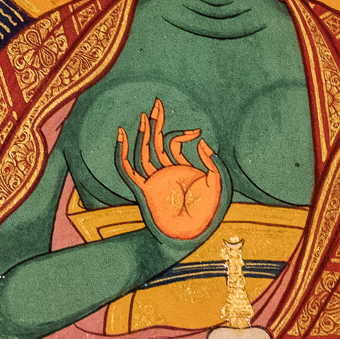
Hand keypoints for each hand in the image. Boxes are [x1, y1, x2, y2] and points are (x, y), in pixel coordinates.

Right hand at [117, 98, 227, 243]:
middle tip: (157, 103)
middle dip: (156, 122)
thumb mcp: (218, 183)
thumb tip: (201, 141)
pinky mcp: (143, 191)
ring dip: (142, 134)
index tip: (197, 133)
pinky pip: (127, 169)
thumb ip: (213, 161)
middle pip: (154, 141)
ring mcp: (152, 181)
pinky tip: (121, 135)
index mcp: (180, 170)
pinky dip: (122, 152)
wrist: (192, 235)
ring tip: (144, 115)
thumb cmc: (207, 214)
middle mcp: (164, 172)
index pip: (173, 143)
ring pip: (142, 152)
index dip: (182, 133)